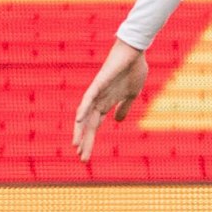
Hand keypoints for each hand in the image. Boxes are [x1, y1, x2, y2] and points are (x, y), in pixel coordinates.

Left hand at [73, 41, 148, 161]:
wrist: (135, 52)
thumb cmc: (134, 70)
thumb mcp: (132, 94)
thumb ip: (124, 107)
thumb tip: (117, 121)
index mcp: (107, 104)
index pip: (94, 126)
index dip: (90, 141)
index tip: (85, 156)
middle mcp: (98, 101)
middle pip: (88, 125)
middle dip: (85, 142)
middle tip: (81, 159)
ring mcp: (97, 92)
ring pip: (85, 115)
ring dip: (80, 130)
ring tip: (76, 145)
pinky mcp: (98, 83)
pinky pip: (88, 98)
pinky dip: (83, 109)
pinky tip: (78, 120)